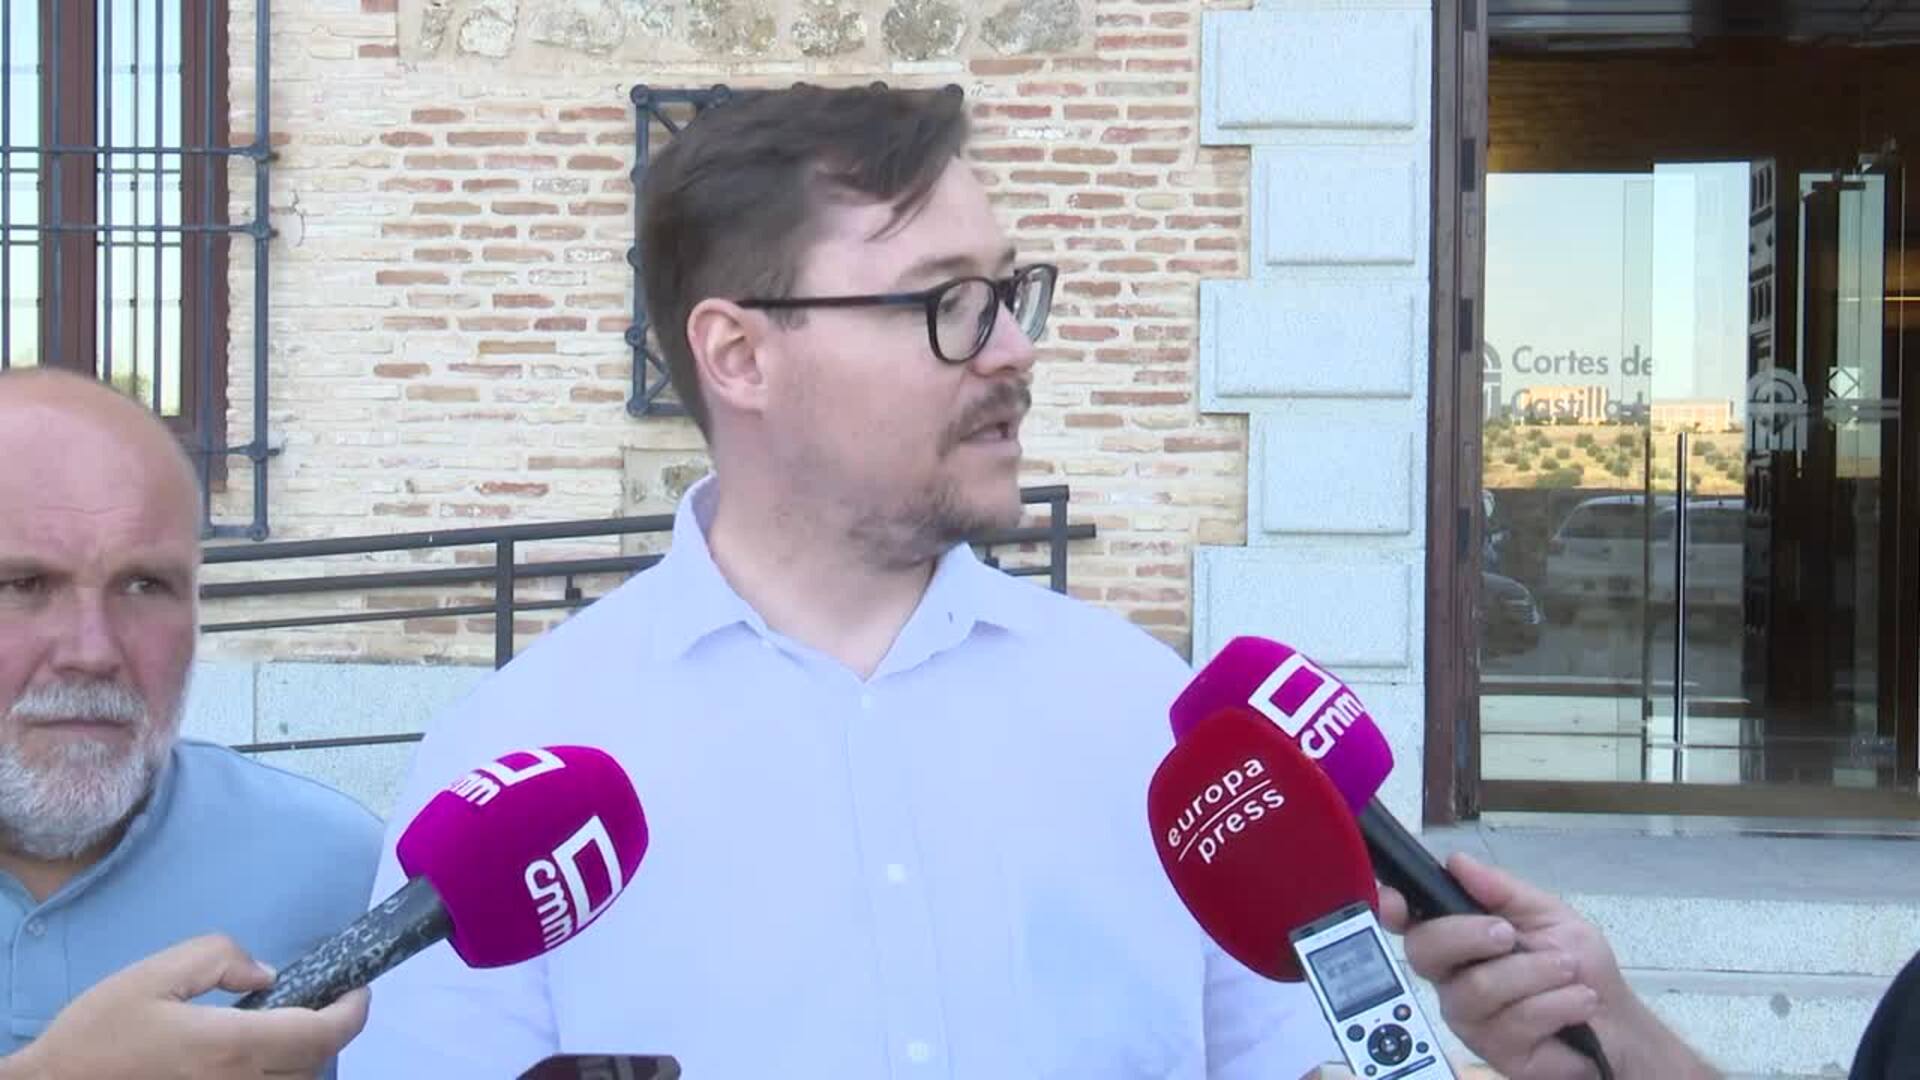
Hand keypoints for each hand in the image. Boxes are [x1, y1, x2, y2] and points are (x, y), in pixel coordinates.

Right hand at [5, 934, 369, 1079]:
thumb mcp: (152, 975)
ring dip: (305, 1057)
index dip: (353, 1011)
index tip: (359, 988)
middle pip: (315, 1064)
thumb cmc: (97, 1035)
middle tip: (328, 999)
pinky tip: (258, 1055)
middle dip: (332, 1030)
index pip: (321, 1034)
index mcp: (231, 1046)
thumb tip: (266, 973)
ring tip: (294, 1025)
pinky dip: (279, 1075)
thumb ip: (218, 959)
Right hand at [1377, 853, 1712, 1079]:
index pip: (1409, 923)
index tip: (1397, 901)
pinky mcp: (1494, 1053)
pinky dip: (1557, 1004)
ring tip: (1570, 972)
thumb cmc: (1578, 966)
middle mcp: (1452, 978)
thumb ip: (1502, 890)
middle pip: (1424, 952)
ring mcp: (1470, 1019)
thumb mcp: (1547, 915)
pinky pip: (1515, 1022)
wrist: (1617, 1023)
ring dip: (1535, 973)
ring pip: (1477, 988)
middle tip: (1511, 935)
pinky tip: (1577, 1002)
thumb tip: (1457, 862)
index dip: (1392, 909)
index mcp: (1458, 939)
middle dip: (1468, 936)